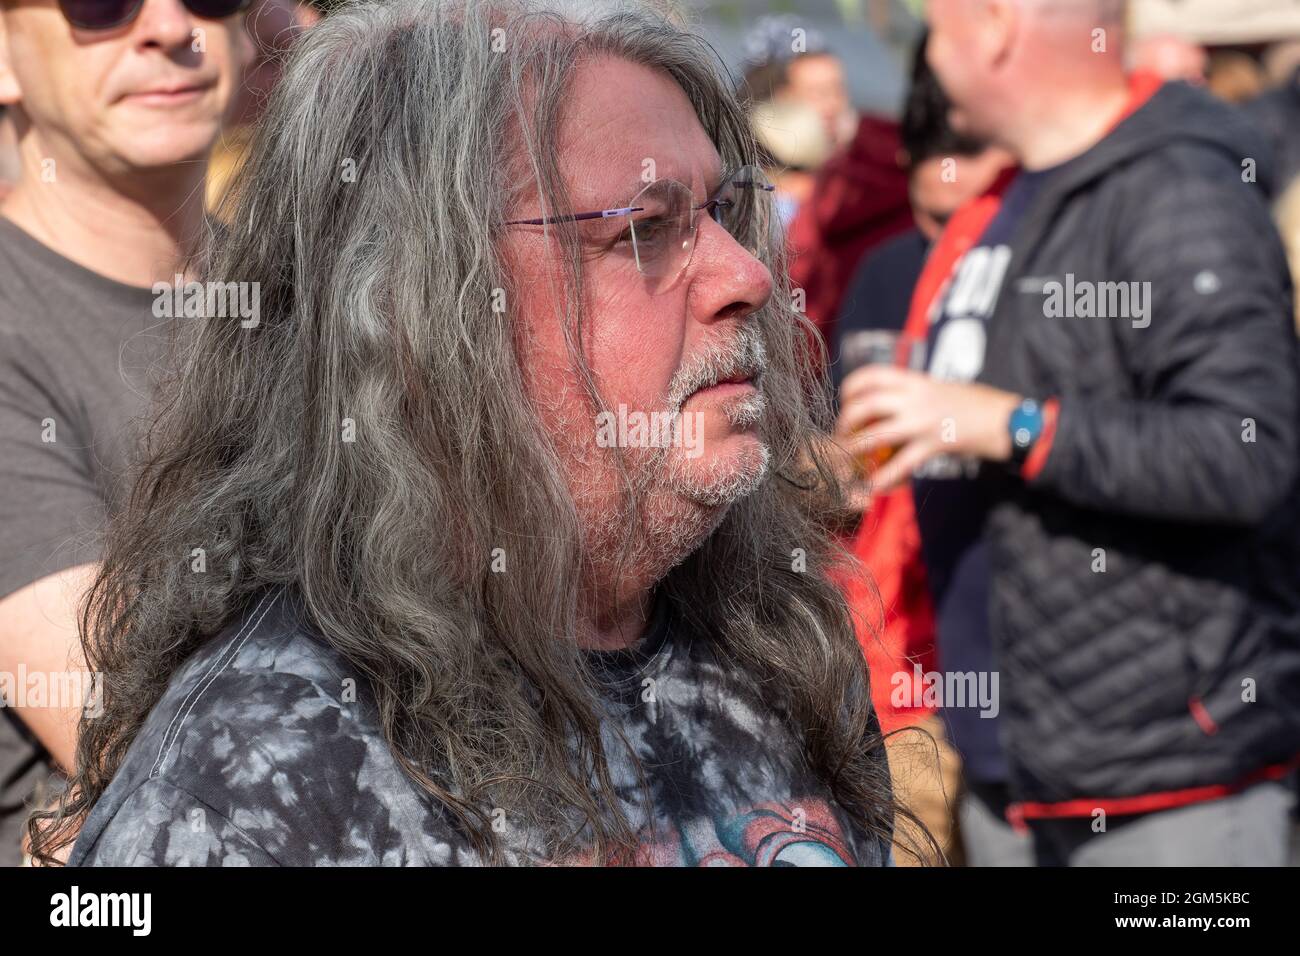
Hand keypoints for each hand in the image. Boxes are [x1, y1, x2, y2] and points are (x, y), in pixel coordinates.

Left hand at [835, 365, 1021, 491]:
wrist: (1002, 418)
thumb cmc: (969, 403)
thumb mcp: (935, 387)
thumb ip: (909, 394)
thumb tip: (878, 406)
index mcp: (914, 380)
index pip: (872, 374)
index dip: (850, 387)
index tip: (844, 400)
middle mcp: (915, 398)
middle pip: (865, 405)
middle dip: (845, 422)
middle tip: (840, 435)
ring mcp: (922, 422)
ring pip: (875, 435)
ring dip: (854, 450)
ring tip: (844, 461)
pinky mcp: (933, 445)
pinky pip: (901, 464)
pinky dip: (883, 478)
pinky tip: (872, 486)